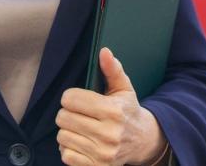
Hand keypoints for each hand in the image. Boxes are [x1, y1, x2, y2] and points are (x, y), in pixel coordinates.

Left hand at [55, 47, 166, 164]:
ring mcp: (102, 153)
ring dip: (67, 131)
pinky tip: (80, 143)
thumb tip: (104, 51)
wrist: (143, 142)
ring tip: (79, 128)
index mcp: (113, 111)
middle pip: (63, 118)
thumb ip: (112, 69)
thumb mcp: (124, 89)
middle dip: (67, 113)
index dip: (70, 97)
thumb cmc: (128, 112)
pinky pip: (66, 155)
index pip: (70, 99)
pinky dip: (69, 148)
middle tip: (78, 114)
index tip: (77, 99)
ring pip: (62, 136)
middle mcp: (108, 134)